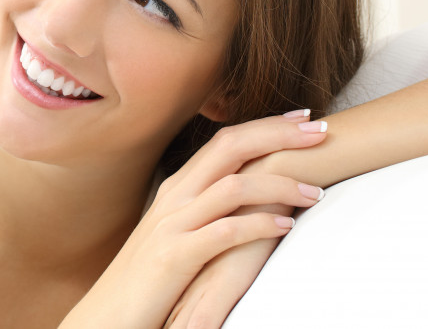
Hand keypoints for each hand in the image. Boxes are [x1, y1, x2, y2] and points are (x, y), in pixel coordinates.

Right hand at [60, 113, 326, 328]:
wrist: (106, 316)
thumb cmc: (148, 280)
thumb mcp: (177, 236)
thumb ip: (207, 213)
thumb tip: (252, 200)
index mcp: (177, 189)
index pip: (224, 140)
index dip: (265, 126)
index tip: (302, 119)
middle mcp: (175, 197)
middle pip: (231, 147)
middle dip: (279, 135)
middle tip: (321, 131)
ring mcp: (172, 225)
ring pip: (234, 186)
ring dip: (281, 184)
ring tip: (317, 191)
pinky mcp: (174, 257)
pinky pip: (225, 232)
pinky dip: (260, 225)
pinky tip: (286, 228)